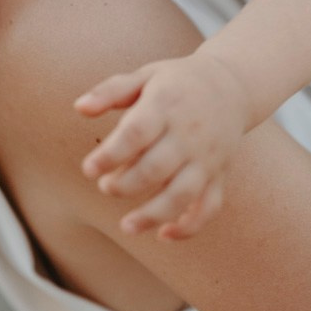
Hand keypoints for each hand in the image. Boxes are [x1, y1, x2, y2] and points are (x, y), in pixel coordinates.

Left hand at [74, 51, 248, 239]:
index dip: (109, 156)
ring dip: (153, 215)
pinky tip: (164, 235)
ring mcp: (207, 157)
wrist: (232, 84)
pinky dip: (190, 227)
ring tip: (126, 226)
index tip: (88, 169)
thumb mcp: (145, 75)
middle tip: (104, 186)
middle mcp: (189, 133)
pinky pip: (209, 207)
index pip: (135, 134)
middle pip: (155, 169)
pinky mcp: (220, 174)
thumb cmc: (177, 82)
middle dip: (124, 185)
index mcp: (166, 105)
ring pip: (182, 195)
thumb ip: (111, 91)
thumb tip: (79, 108)